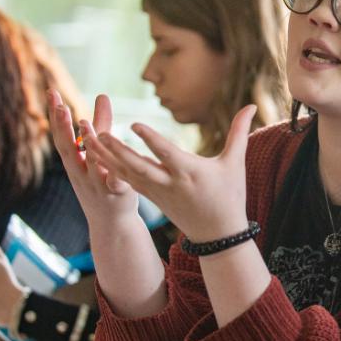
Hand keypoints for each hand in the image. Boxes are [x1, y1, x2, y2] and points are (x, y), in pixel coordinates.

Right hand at [48, 91, 138, 225]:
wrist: (111, 225)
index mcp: (75, 164)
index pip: (62, 137)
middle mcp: (81, 174)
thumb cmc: (103, 185)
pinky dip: (114, 172)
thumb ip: (101, 126)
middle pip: (69, 150)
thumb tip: (102, 95)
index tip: (52, 92)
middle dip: (63, 127)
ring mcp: (97, 185)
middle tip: (60, 105)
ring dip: (87, 144)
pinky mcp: (117, 195)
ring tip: (84, 124)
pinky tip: (115, 161)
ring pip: (91, 163)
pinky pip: (116, 182)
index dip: (56, 116)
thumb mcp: (97, 155)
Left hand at [84, 104, 256, 241]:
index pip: (166, 153)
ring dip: (106, 157)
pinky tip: (96, 156)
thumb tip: (252, 105)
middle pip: (138, 166)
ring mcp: (158, 192)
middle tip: (99, 133)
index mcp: (190, 172)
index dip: (149, 139)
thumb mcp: (235, 163)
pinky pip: (127, 181)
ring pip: (127, 173)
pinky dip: (110, 168)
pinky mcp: (152, 197)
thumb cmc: (229, 195)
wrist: (218, 235)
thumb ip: (239, 132)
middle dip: (117, 150)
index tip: (134, 124)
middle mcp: (170, 182)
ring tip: (88, 139)